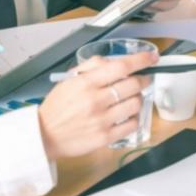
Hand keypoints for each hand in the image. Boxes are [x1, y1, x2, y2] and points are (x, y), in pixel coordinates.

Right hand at [37, 51, 156, 159]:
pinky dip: (134, 118)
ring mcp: (102, 120)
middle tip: (141, 80)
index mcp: (86, 83)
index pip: (121, 66)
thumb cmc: (57, 107)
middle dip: (143, 79)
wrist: (44, 135)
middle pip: (133, 84)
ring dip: (138, 98)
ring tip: (130, 98)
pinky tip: (127, 115)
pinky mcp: (106, 137)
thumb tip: (114, 60)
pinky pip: (132, 125)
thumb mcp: (69, 80)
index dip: (141, 60)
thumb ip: (92, 66)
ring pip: (136, 104)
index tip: (151, 58)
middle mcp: (95, 100)